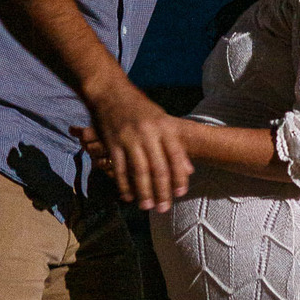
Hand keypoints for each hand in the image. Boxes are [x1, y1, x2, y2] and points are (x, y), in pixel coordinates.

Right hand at [76, 78, 191, 212]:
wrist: (110, 90)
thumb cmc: (139, 107)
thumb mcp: (161, 119)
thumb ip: (175, 144)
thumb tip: (189, 169)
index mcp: (164, 127)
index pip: (176, 156)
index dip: (179, 177)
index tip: (181, 193)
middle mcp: (148, 133)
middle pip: (159, 168)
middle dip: (162, 191)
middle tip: (164, 208)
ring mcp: (129, 138)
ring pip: (139, 171)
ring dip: (144, 192)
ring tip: (148, 207)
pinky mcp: (112, 143)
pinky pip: (120, 168)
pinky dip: (124, 185)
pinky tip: (128, 197)